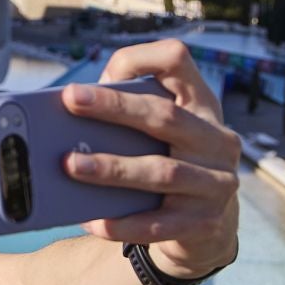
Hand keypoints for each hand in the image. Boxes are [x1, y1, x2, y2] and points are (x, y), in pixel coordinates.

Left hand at [59, 38, 239, 277]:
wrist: (207, 226)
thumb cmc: (164, 162)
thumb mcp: (158, 133)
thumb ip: (126, 115)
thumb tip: (68, 113)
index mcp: (200, 105)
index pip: (179, 61)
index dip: (144, 58)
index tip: (107, 70)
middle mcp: (216, 140)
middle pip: (165, 117)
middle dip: (116, 108)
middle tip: (71, 102)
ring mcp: (217, 182)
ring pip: (162, 172)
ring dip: (113, 169)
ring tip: (70, 166)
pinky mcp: (205, 222)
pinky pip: (159, 224)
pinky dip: (123, 223)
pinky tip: (92, 220)